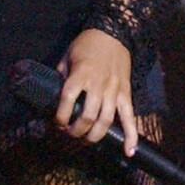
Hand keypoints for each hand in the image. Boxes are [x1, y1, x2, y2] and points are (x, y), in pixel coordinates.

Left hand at [54, 28, 137, 155]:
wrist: (113, 33)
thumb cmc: (87, 44)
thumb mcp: (67, 56)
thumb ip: (61, 75)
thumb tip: (53, 93)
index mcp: (81, 74)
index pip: (68, 100)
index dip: (60, 116)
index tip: (57, 123)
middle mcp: (98, 85)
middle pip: (87, 117)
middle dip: (76, 131)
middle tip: (69, 134)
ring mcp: (114, 91)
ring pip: (106, 121)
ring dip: (94, 136)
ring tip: (85, 141)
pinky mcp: (126, 94)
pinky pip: (130, 118)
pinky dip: (132, 136)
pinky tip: (129, 151)